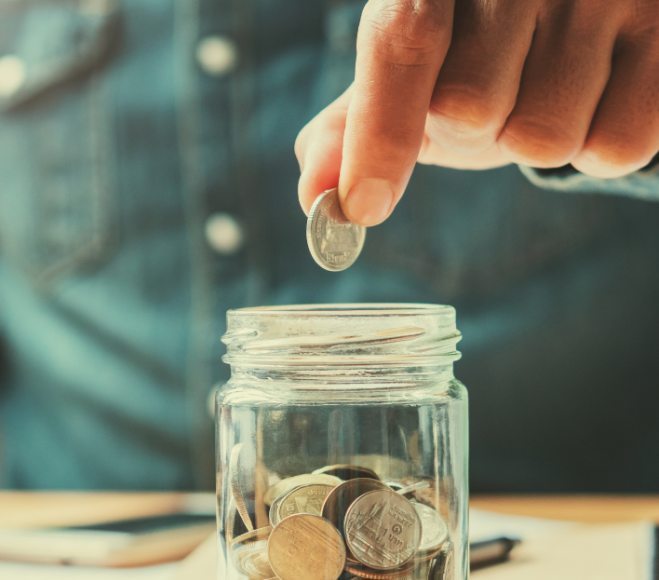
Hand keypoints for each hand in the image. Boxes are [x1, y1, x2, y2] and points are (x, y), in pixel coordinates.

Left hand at [295, 0, 658, 224]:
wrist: (587, 4)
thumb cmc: (482, 44)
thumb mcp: (413, 71)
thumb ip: (355, 127)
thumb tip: (316, 196)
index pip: (403, 44)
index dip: (380, 133)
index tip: (362, 206)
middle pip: (472, 111)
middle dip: (476, 127)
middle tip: (502, 83)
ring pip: (545, 138)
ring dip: (540, 135)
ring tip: (556, 79)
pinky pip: (617, 146)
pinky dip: (600, 141)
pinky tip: (604, 89)